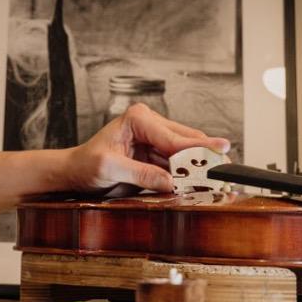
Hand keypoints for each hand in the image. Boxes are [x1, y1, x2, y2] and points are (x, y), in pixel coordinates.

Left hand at [64, 104, 230, 193]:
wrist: (75, 172)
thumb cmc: (86, 165)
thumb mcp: (109, 169)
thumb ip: (140, 173)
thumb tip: (169, 181)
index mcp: (137, 118)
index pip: (173, 138)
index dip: (197, 149)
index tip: (220, 153)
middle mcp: (149, 122)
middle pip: (186, 140)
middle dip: (205, 156)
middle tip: (226, 171)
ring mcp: (155, 137)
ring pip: (187, 151)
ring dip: (200, 166)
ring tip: (218, 180)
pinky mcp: (156, 152)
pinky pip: (179, 162)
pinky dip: (189, 173)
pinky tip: (201, 183)